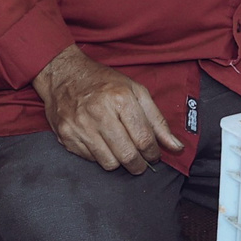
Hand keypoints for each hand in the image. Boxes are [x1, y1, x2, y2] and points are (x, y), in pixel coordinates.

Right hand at [33, 45, 182, 173]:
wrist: (64, 75)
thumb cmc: (104, 83)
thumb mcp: (136, 92)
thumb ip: (158, 121)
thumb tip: (177, 148)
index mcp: (120, 98)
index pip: (144, 139)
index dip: (153, 153)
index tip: (153, 154)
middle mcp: (99, 113)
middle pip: (128, 156)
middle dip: (139, 164)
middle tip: (140, 161)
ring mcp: (80, 126)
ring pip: (109, 163)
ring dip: (120, 162)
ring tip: (121, 150)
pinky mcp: (66, 136)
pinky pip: (91, 160)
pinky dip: (100, 156)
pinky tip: (101, 143)